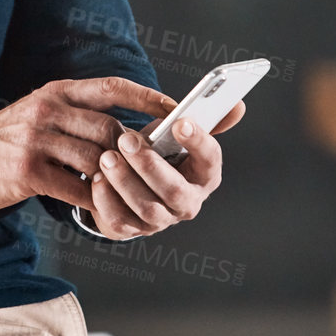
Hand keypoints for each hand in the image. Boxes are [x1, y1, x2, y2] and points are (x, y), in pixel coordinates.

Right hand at [0, 77, 176, 213]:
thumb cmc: (8, 138)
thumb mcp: (41, 110)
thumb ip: (77, 114)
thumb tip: (124, 128)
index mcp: (58, 91)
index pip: (112, 87)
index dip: (147, 97)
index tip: (175, 109)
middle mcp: (49, 109)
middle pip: (109, 128)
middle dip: (131, 151)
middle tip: (145, 169)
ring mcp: (37, 139)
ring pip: (95, 159)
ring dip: (112, 179)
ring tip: (120, 190)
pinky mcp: (27, 170)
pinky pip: (74, 187)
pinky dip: (91, 200)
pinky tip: (96, 206)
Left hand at [86, 100, 244, 240]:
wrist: (136, 182)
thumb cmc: (162, 153)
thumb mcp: (178, 134)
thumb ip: (205, 118)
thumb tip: (238, 105)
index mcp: (205, 175)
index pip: (210, 159)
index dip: (198, 142)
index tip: (180, 122)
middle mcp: (188, 202)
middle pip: (174, 191)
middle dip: (149, 165)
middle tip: (126, 140)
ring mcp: (162, 220)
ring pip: (146, 208)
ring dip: (125, 181)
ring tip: (107, 157)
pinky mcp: (134, 231)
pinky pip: (120, 221)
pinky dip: (106, 200)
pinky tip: (97, 178)